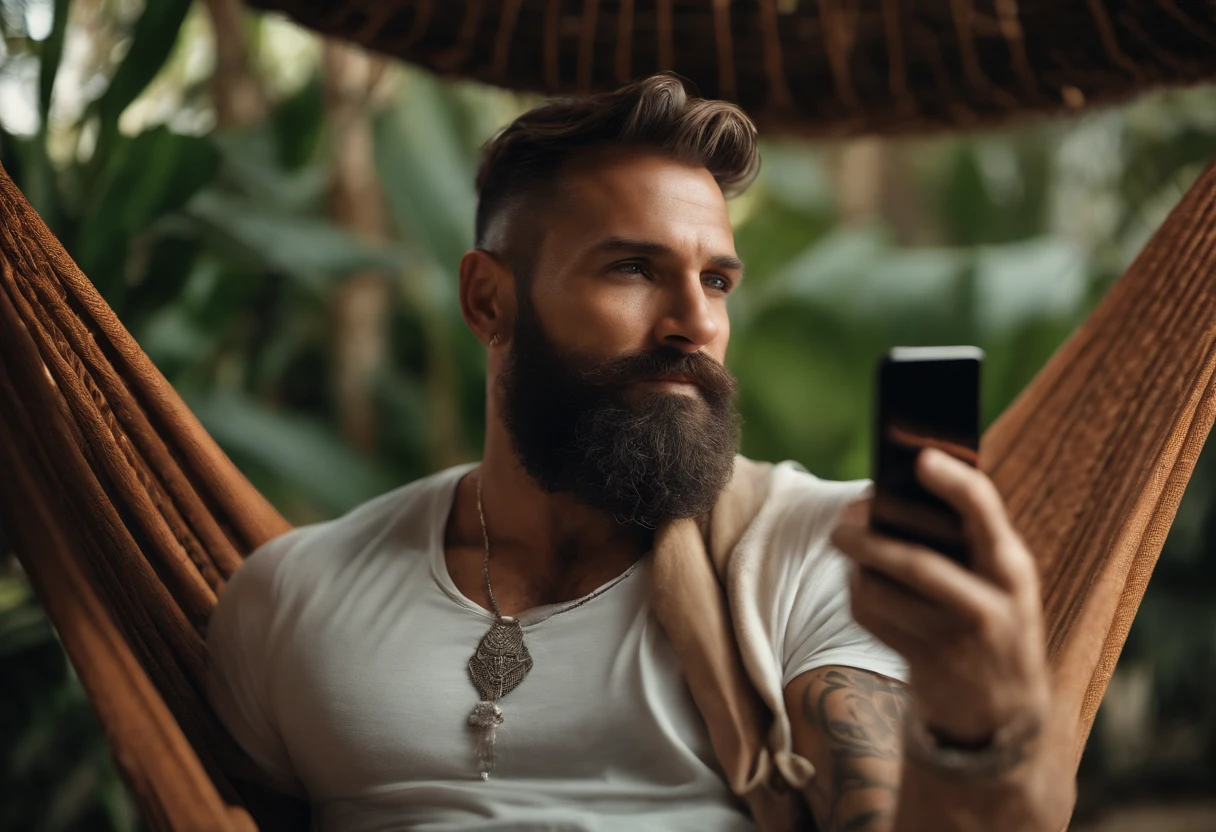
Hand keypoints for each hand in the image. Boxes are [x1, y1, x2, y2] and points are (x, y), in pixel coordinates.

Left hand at [829, 447, 1050, 744]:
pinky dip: (855, 594)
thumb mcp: (1000, 577)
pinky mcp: (924, 663)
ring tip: (847, 544)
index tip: (921, 457)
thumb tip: (900, 482)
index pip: (984, 514)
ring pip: (882, 590)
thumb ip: (967, 536)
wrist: (1002, 708)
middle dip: (869, 536)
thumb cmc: (993, 615)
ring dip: (855, 564)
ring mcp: (956, 639)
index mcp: (1012, 568)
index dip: (952, 482)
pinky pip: (872, 616)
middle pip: (915, 561)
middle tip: (842, 519)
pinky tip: (857, 582)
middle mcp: (991, 604)